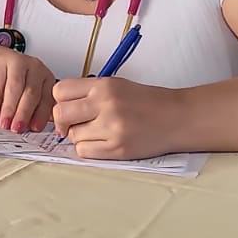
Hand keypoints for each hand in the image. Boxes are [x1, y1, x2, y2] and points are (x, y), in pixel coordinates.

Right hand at [0, 46, 57, 133]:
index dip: (41, 114)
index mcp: (46, 76)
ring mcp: (16, 62)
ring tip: (5, 124)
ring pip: (15, 88)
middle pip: (31, 92)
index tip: (35, 128)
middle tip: (17, 128)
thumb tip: (35, 128)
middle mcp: (34, 67)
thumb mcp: (28, 92)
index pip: (46, 97)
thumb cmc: (13, 80)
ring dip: (9, 109)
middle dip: (24, 113)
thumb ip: (35, 108)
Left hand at [52, 77, 182, 159]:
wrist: (177, 118)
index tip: (67, 106)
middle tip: (73, 124)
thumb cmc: (147, 102)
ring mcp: (111, 128)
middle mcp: (106, 105)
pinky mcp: (117, 149)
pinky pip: (84, 151)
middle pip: (60, 114)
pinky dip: (88, 148)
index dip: (60, 100)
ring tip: (98, 131)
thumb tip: (60, 107)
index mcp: (104, 86)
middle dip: (63, 121)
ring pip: (72, 136)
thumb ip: (89, 93)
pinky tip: (102, 142)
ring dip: (79, 136)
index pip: (60, 91)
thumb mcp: (117, 85)